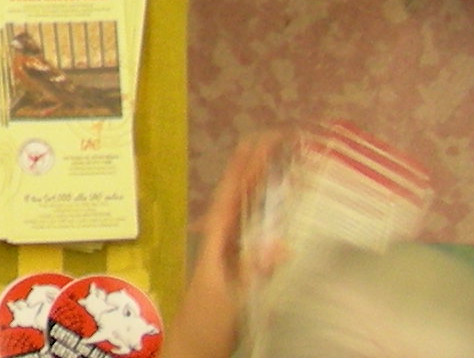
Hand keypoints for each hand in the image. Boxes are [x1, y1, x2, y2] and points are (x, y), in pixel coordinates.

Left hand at [170, 133, 288, 357]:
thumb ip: (255, 273)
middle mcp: (220, 236)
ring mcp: (227, 247)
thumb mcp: (234, 299)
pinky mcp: (234, 262)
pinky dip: (261, 206)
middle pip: (237, 191)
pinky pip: (249, 224)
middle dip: (253, 163)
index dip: (246, 165)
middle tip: (275, 136)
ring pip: (243, 204)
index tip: (262, 141)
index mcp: (216, 238)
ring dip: (257, 179)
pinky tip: (271, 201)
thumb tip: (281, 245)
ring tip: (273, 154)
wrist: (193, 347)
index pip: (232, 192)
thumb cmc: (209, 324)